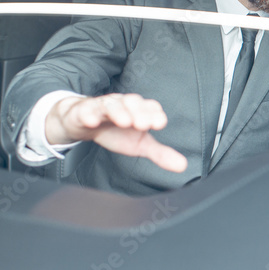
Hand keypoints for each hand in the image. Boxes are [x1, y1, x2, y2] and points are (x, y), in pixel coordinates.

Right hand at [45, 93, 187, 172]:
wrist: (85, 122)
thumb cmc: (116, 131)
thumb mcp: (140, 144)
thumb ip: (160, 154)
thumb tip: (183, 166)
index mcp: (139, 110)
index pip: (150, 108)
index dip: (155, 114)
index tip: (160, 124)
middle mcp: (123, 105)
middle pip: (133, 103)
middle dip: (139, 112)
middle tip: (143, 124)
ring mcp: (104, 106)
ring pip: (112, 105)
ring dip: (118, 112)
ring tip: (124, 122)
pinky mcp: (85, 111)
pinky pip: (87, 110)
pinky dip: (90, 114)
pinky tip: (93, 121)